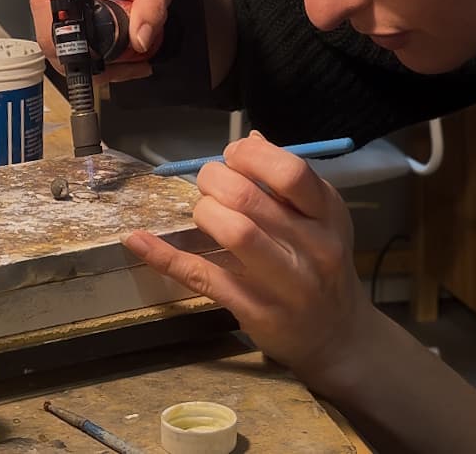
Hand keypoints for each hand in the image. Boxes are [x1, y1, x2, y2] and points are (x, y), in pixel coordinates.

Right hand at [30, 0, 190, 81]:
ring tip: (129, 62)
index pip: (50, 6)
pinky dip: (85, 49)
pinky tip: (114, 52)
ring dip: (86, 59)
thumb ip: (151, 10)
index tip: (97, 63)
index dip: (62, 41)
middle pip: (50, 32)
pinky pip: (61, 29)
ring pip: (54, 37)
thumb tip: (140, 42)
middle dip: (83, 62)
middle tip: (129, 68)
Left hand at [122, 131, 370, 378]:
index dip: (250, 155)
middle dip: (214, 180)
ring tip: (204, 212)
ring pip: (233, 232)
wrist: (337, 336)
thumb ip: (286, 180)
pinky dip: (165, 256)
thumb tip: (250, 139)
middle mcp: (312, 246)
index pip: (289, 171)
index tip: (233, 156)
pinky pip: (203, 276)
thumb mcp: (320, 217)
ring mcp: (285, 283)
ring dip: (204, 211)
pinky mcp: (255, 310)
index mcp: (327, 213)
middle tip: (209, 184)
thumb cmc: (321, 263)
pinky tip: (138, 240)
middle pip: (249, 198)